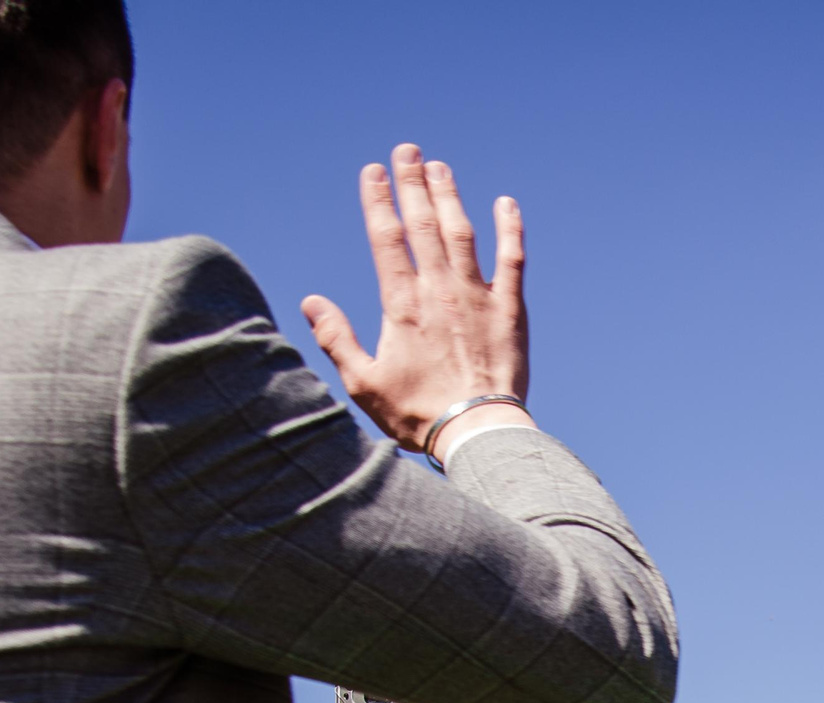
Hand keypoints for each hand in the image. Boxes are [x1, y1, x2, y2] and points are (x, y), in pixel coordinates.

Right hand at [303, 145, 531, 458]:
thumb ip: (336, 338)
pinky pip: (512, 259)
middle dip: (413, 183)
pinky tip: (505, 203)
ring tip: (440, 167)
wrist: (475, 431)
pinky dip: (509, 228)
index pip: (386, 237)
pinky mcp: (509, 309)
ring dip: (450, 196)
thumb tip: (311, 302)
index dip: (379, 200)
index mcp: (402, 304)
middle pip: (423, 223)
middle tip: (408, 150)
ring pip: (462, 232)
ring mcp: (477, 296)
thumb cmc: (417, 414)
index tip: (374, 171)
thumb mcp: (363, 382)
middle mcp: (439, 290)